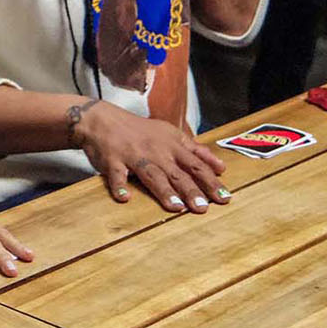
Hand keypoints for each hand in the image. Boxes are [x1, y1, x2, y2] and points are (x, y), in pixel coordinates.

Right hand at [71, 100, 229, 213]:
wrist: (102, 119)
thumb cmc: (139, 130)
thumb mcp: (170, 134)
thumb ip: (195, 150)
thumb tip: (220, 166)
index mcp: (172, 145)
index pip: (196, 164)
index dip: (210, 181)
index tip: (224, 197)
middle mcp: (156, 151)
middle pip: (177, 173)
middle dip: (191, 190)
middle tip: (203, 208)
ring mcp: (134, 156)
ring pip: (152, 174)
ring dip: (163, 190)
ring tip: (176, 206)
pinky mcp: (113, 161)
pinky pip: (117, 174)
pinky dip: (120, 186)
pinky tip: (124, 198)